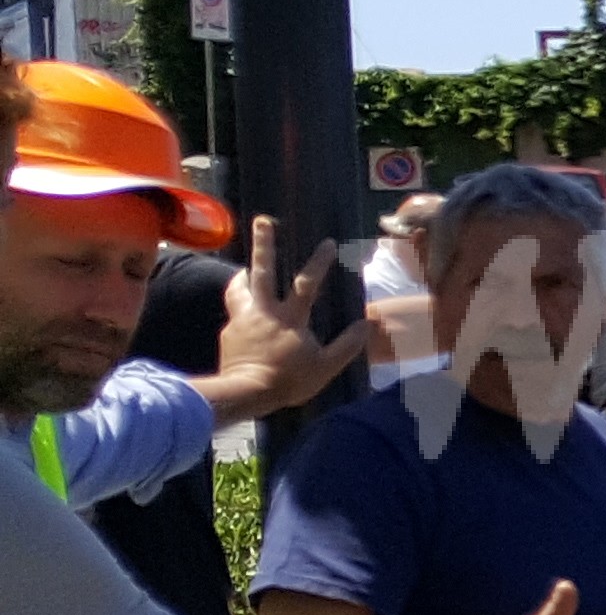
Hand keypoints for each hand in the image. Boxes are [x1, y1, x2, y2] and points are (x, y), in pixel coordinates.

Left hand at [202, 217, 368, 425]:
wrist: (245, 394)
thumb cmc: (289, 380)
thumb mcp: (326, 367)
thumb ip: (347, 345)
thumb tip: (366, 325)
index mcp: (290, 317)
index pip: (307, 283)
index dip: (319, 262)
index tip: (328, 242)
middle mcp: (263, 311)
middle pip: (262, 271)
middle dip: (263, 245)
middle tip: (262, 221)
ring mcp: (242, 320)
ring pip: (239, 289)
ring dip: (242, 276)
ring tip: (243, 270)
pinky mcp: (228, 333)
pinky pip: (235, 315)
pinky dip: (241, 311)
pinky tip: (244, 319)